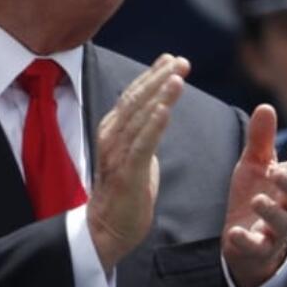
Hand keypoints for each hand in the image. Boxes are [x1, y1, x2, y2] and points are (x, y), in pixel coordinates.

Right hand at [88, 54, 188, 270]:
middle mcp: (112, 135)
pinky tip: (166, 109)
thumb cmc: (123, 190)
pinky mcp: (127, 172)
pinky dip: (154, 125)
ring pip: (140, 117)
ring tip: (176, 76)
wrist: (106, 228)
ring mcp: (118, 153)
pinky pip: (143, 144)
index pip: (133, 95)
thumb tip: (158, 113)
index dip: (151, 75)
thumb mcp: (135, 153)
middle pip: (137, 99)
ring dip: (160, 95)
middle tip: (181, 61)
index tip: (171, 58)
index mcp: (113, 129)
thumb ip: (143, 132)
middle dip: (159, 77)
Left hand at [221, 104, 286, 286]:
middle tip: (276, 173)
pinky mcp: (260, 248)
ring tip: (256, 200)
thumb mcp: (255, 165)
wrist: (244, 238)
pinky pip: (258, 247)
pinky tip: (235, 233)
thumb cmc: (255, 194)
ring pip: (283, 223)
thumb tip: (266, 106)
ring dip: (271, 211)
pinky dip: (247, 241)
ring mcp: (277, 230)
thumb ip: (261, 139)